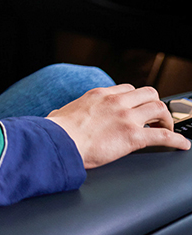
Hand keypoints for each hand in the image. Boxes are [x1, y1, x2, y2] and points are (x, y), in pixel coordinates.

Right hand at [47, 85, 189, 168]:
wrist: (60, 141)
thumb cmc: (57, 131)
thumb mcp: (60, 113)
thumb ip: (64, 112)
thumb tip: (56, 115)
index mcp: (98, 95)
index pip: (127, 88)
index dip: (136, 99)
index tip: (138, 109)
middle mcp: (115, 101)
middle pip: (148, 93)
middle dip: (155, 105)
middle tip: (156, 119)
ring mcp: (126, 117)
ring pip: (159, 108)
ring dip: (166, 120)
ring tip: (167, 130)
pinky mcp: (133, 136)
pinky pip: (163, 135)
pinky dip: (176, 140)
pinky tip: (182, 145)